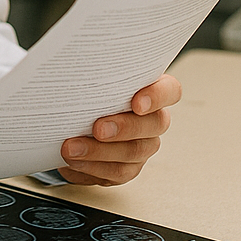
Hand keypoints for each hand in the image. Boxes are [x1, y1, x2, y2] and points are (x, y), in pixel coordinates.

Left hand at [57, 74, 181, 185]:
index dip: (157, 96)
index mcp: (150, 91)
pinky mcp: (128, 167)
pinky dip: (92, 167)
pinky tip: (73, 161)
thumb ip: (95, 74)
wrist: (74, 119)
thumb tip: (75, 68)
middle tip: (97, 129)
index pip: (169, 90)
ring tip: (71, 149)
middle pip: (154, 124)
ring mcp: (143, 145)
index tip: (136, 103)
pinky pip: (117, 172)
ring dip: (99, 152)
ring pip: (133, 152)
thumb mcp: (92, 77)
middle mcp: (152, 119)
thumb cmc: (89, 92)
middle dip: (124, 128)